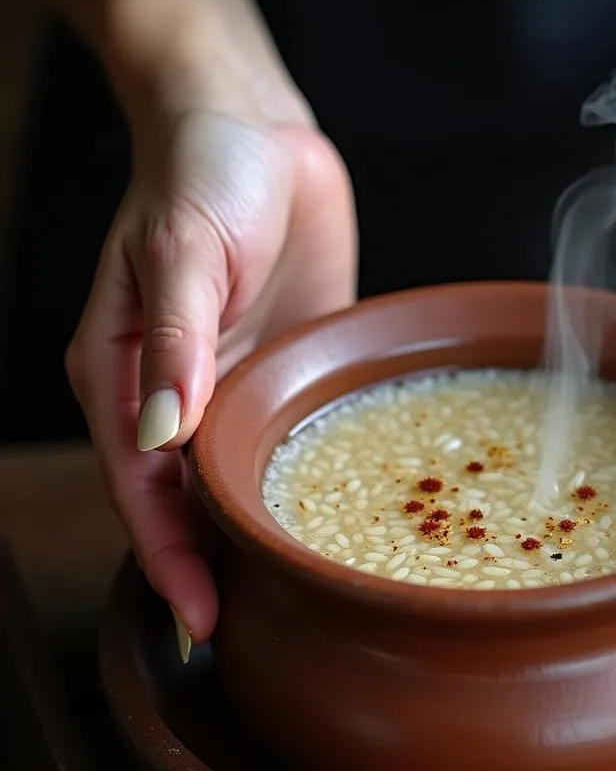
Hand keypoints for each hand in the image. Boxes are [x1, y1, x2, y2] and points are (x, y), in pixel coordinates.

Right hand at [65, 109, 356, 649]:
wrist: (255, 129)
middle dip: (213, 573)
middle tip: (255, 641)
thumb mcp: (182, 250)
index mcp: (127, 377)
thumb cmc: (200, 175)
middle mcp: (177, 398)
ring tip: (297, 605)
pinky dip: (298, 488)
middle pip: (187, 508)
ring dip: (258, 542)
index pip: (143, 493)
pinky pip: (285, 444)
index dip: (170, 562)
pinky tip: (332, 525)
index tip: (203, 624)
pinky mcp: (282, 375)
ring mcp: (231, 392)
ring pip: (236, 488)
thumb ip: (173, 341)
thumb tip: (162, 433)